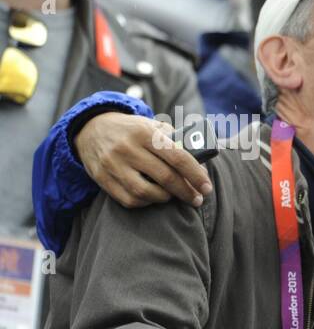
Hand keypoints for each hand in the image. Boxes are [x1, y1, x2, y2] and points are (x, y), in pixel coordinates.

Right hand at [75, 111, 212, 207]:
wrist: (91, 128)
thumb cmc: (133, 130)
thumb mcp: (152, 126)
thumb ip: (175, 141)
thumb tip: (200, 164)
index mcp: (145, 132)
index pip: (177, 157)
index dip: (196, 175)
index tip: (207, 187)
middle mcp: (128, 148)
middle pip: (165, 177)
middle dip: (186, 192)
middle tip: (196, 198)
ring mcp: (113, 164)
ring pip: (146, 192)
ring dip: (165, 198)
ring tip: (172, 195)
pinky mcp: (102, 178)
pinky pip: (129, 199)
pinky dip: (146, 202)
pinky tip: (153, 197)